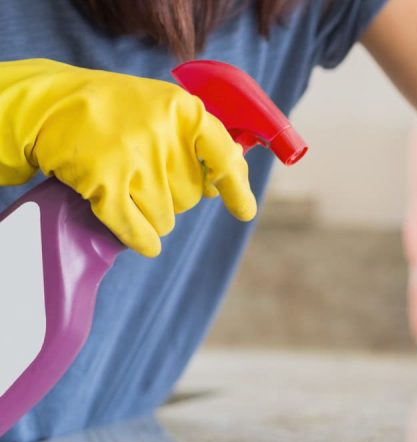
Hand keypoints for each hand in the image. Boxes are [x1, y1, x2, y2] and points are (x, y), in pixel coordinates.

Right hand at [0, 59, 256, 256]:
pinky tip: (143, 241)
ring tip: (128, 187)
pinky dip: (140, 238)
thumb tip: (233, 181)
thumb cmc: (117, 111)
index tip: (244, 211)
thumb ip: (197, 141)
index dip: (236, 188)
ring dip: (151, 214)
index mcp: (183, 111)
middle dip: (174, 196)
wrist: (52, 103)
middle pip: (191, 196)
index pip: (224, 157)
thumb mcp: (162, 109)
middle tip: (146, 174)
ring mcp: (133, 157)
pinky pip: (136, 228)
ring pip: (165, 217)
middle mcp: (163, 133)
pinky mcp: (105, 180)